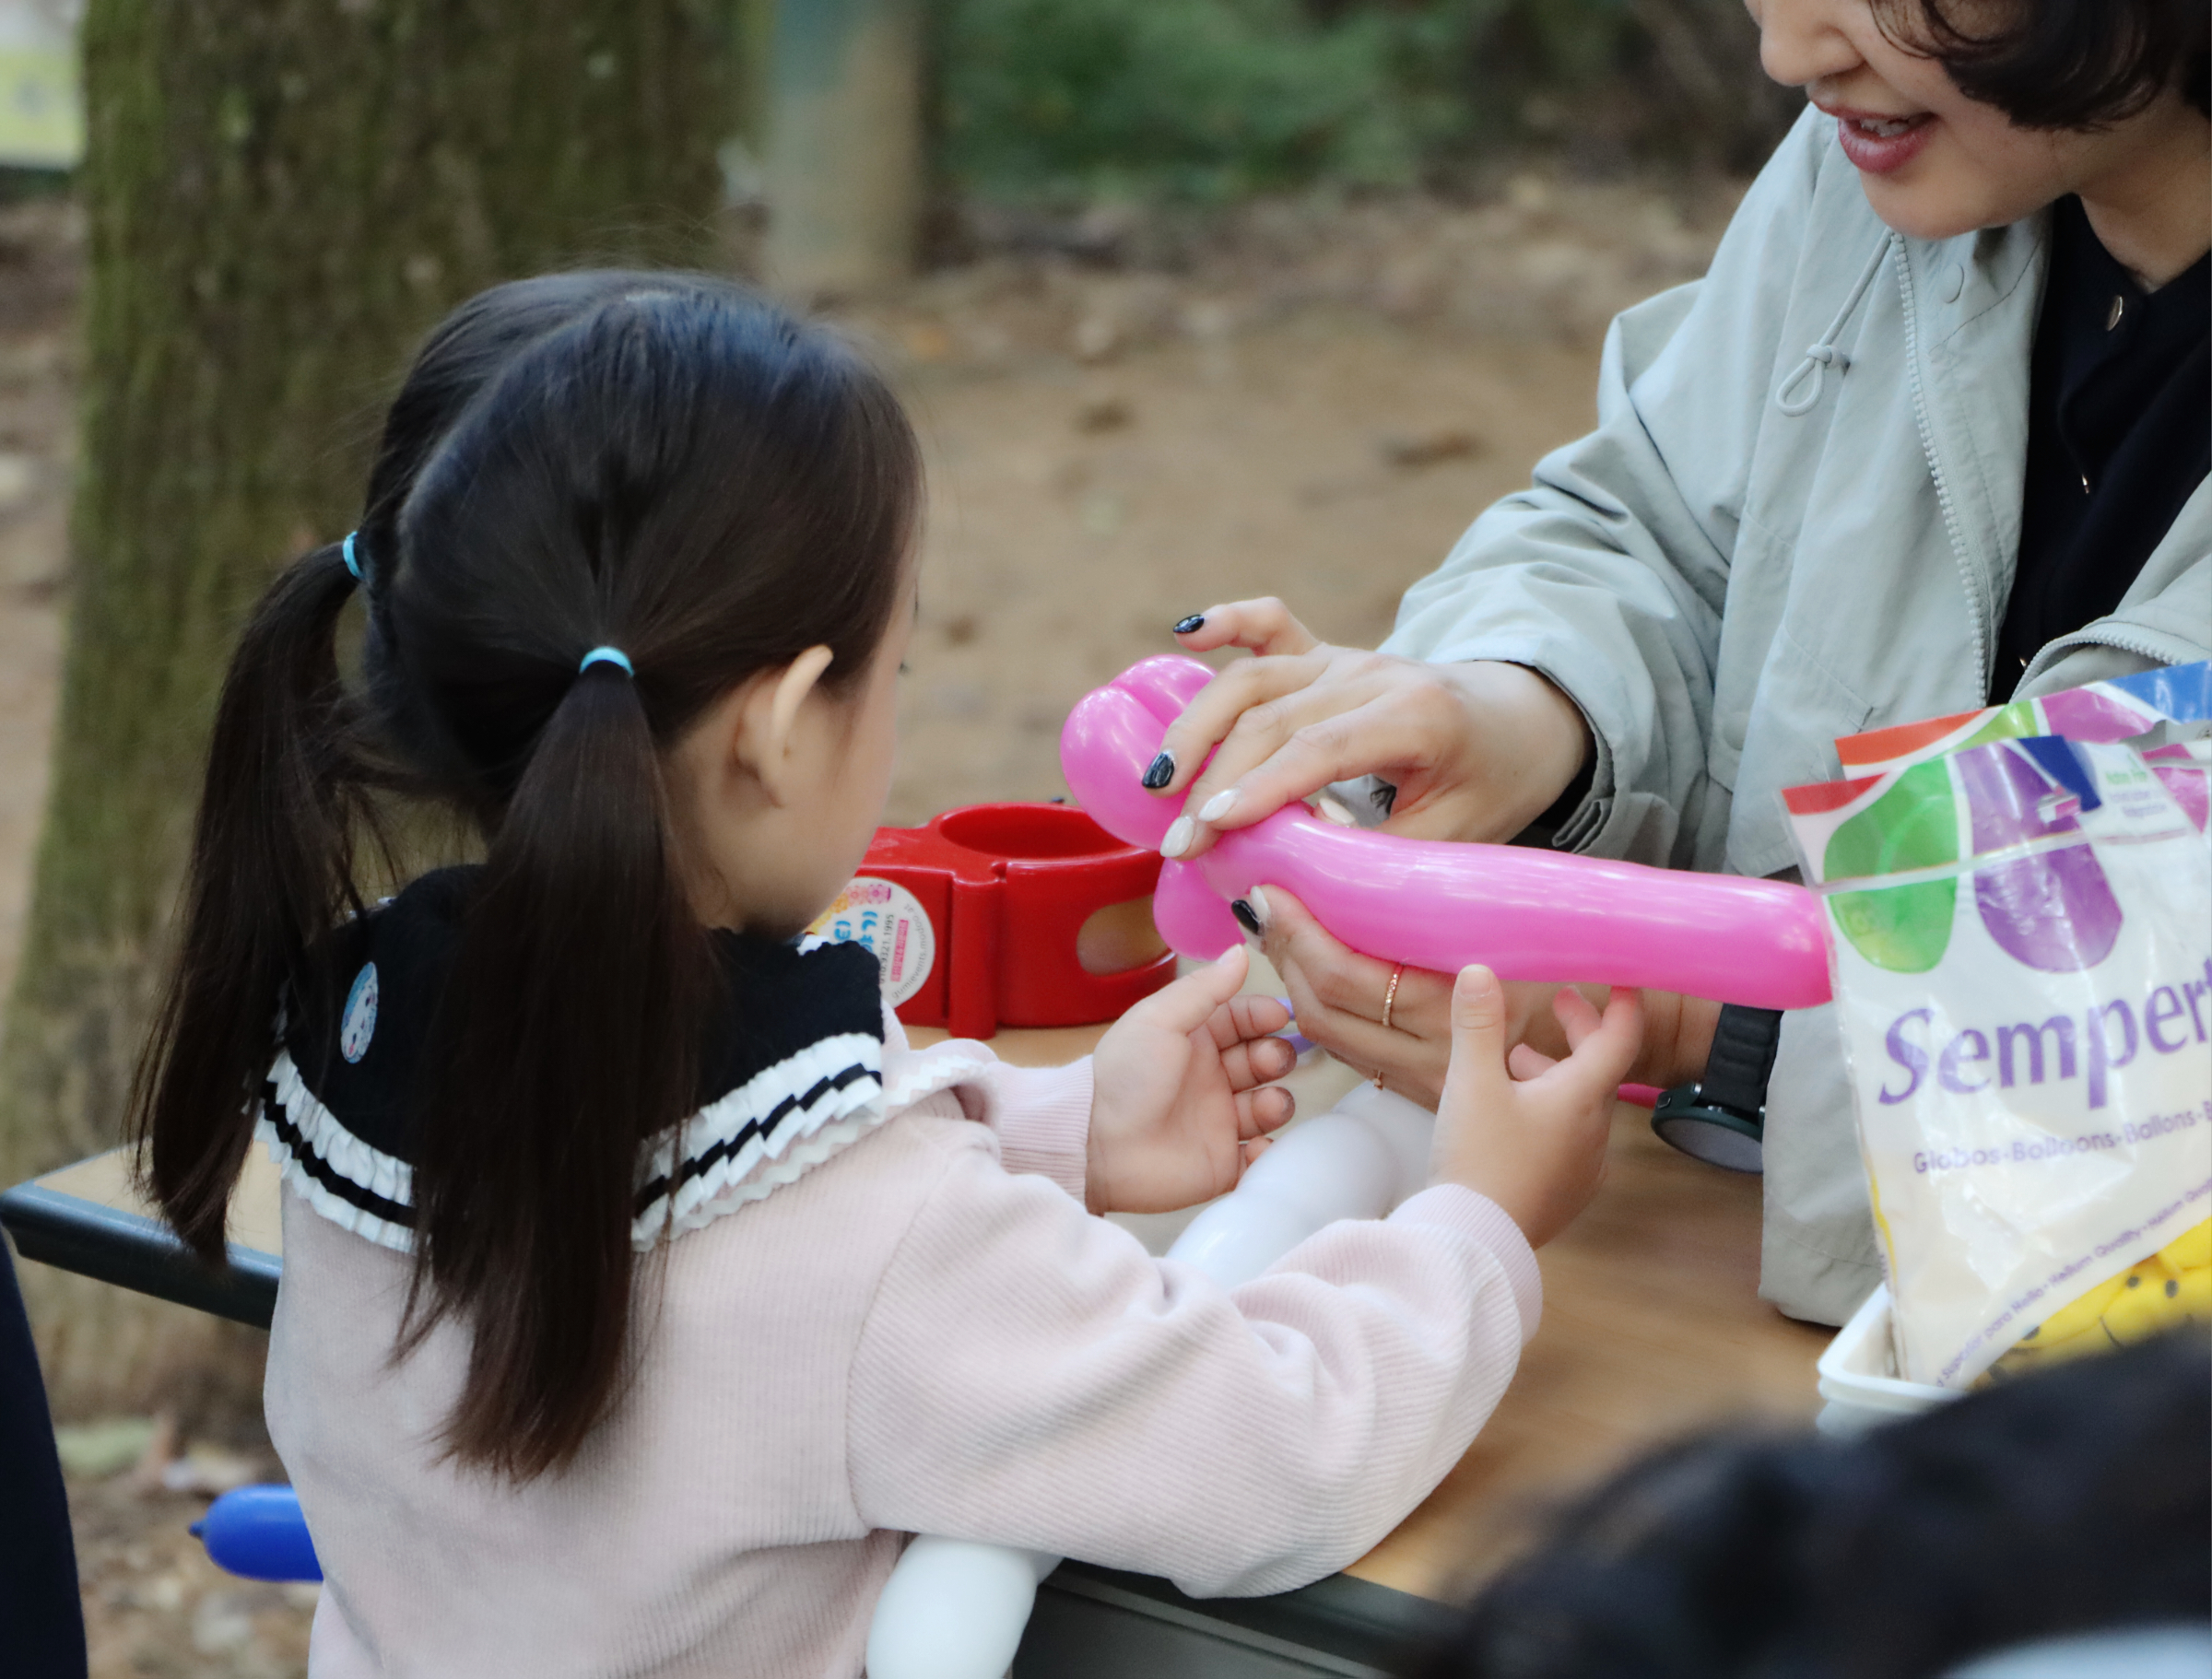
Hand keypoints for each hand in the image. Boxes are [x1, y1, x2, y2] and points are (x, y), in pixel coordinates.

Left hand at [1086, 946, 1297, 1214]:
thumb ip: (1204, 989)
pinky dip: (1270, 1149)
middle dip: (1275, 1056)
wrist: (1105, 1151)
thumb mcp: (1159, 1020)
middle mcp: (1210, 1077)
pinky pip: (1262, 1153)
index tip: (1278, 1016)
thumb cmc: (1128, 1080)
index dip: (1263, 1015)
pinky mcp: (1225, 1161)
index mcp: (1192, 1039)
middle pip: (1263, 1058)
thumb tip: (1241, 952)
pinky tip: (1256, 1143)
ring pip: (1269, 1103)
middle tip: (1268, 1062)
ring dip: (1276, 1100)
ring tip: (1263, 1105)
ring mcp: (1219, 1119)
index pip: (1242, 1018)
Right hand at [1145, 599, 1591, 860]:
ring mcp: (1344, 658)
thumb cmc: (1490, 784)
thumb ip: (1377, 858)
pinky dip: (1225, 622)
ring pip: (1253, 680)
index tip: (1211, 829)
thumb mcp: (1453, 838)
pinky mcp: (1324, 654)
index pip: (1320, 748)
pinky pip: (1269, 625)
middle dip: (1215, 781)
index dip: (1260, 788)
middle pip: (1272, 718)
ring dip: (1198, 727)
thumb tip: (1289, 885)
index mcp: (1416, 715)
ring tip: (1156, 781)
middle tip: (1178, 843)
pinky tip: (1184, 632)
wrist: (1523, 720)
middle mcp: (1373, 673)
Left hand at [1245, 884, 1720, 1107]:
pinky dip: (1323, 1008)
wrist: (1609, 1075)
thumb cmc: (1577, 992)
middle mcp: (1422, 1055)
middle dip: (1284, 954)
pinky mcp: (1418, 1088)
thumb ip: (1461, 913)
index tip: (1274, 891)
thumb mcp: (1527, 943)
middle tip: (1264, 905)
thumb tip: (1392, 866)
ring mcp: (1416, 1079)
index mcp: (1447, 1017)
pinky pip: (1352, 1050)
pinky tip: (1315, 974)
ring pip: (1328, 1034)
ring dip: (1296, 981)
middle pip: (1321, 1008)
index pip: (1345, 974)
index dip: (1301, 933)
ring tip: (1281, 931)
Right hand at [1430, 965, 1642, 1247]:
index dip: (1623, 1004)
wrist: (1475, 1242)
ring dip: (1558, 1074)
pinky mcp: (1564, 1194)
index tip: (1622, 979)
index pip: (1620, 1038)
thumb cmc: (1478, 1157)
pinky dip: (1550, 1113)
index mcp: (1582, 1097)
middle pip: (1600, 1069)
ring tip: (1516, 1059)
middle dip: (1581, 1032)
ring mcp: (1583, 1168)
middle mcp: (1594, 1131)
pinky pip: (1569, 1139)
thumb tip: (1480, 970)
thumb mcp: (1471, 1082)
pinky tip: (1515, 1117)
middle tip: (1560, 1003)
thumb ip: (1477, 1023)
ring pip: (1581, 1106)